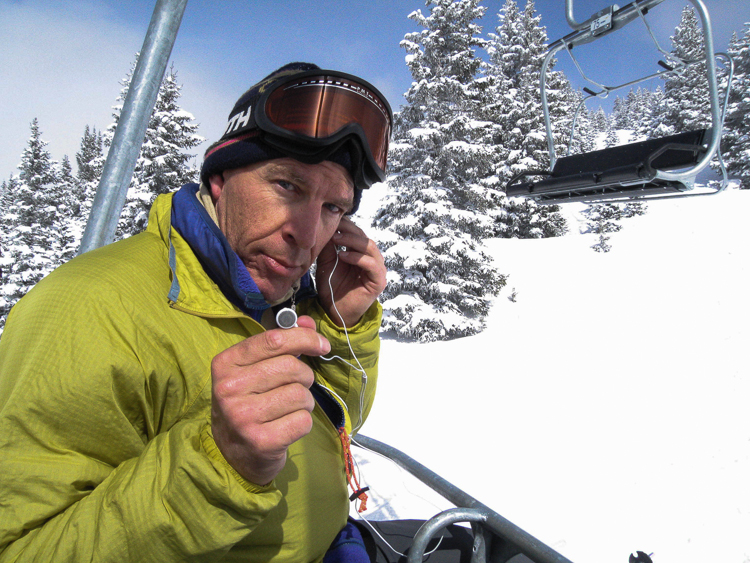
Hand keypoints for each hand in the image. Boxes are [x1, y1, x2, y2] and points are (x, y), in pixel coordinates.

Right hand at [210, 316, 329, 485]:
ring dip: (303, 401)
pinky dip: (303, 423)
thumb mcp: (254, 369)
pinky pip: (303, 420)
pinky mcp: (261, 441)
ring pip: (300, 395)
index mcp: (225, 364)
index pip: (274, 340)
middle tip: (296, 386)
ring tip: (287, 409)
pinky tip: (286, 426)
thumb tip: (308, 323)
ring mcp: (243, 417)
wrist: (233, 454)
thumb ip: (281, 342)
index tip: (321, 345)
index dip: (305, 338)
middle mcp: (229, 389)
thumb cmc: (248, 402)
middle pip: (292, 367)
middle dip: (304, 376)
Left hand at [315, 217, 386, 326]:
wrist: (335, 311)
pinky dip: (357, 258)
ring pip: (370, 247)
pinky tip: (342, 256)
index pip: (357, 233)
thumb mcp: (326, 263)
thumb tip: (327, 226)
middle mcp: (371, 259)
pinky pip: (372, 264)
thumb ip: (328, 247)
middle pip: (364, 237)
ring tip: (336, 239)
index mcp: (361, 253)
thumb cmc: (332, 287)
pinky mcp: (379, 281)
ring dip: (352, 241)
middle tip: (333, 227)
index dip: (346, 225)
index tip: (331, 219)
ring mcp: (378, 269)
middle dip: (348, 230)